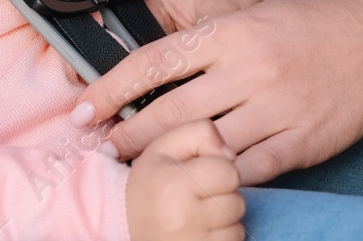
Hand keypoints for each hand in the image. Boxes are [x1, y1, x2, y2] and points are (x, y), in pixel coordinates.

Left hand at [76, 0, 362, 184]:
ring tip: (148, 170)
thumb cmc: (312, 26)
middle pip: (173, 112)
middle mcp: (249, 68)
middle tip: (108, 148)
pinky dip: (224, 177)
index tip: (84, 109)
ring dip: (171, 161)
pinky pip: (252, 168)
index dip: (112, 89)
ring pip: (208, 145)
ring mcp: (277, 106)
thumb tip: (153, 68)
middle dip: (132, 135)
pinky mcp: (303, 139)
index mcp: (232, 32)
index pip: (155, 62)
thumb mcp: (254, 17)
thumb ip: (208, 43)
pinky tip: (204, 179)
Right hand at [126, 120, 244, 240]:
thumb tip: (230, 154)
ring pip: (236, 224)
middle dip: (222, 195)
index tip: (201, 175)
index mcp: (173, 183)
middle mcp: (182, 216)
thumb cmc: (151, 183)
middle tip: (197, 196)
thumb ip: (200, 133)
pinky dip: (222, 236)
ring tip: (198, 214)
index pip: (229, 172)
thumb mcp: (165, 146)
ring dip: (223, 218)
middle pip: (236, 201)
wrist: (126, 224)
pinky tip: (200, 230)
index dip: (219, 169)